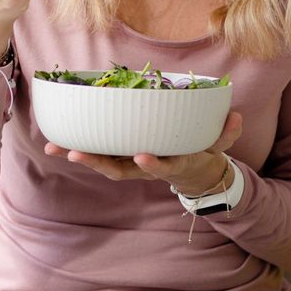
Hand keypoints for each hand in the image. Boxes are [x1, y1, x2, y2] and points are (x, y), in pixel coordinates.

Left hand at [43, 111, 243, 193]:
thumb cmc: (202, 153)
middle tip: (76, 153)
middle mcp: (146, 168)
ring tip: (56, 147)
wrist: (192, 175)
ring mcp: (131, 165)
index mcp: (173, 164)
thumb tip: (236, 116)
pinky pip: (97, 154)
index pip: (164, 167)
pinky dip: (76, 148)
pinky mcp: (119, 157)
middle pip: (120, 170)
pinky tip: (54, 141)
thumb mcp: (218, 146)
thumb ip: (226, 133)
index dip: (153, 165)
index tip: (142, 156)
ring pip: (103, 164)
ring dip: (81, 156)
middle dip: (98, 163)